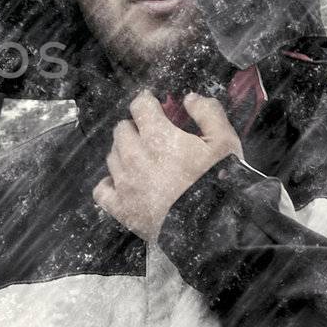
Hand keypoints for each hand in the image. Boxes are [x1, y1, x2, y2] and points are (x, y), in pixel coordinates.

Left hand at [93, 90, 242, 242]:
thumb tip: (190, 98)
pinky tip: (122, 182)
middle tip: (151, 136)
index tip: (153, 105)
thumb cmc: (219, 182)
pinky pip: (102, 190)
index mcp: (157, 136)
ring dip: (124, 152)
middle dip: (135, 128)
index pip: (140, 106)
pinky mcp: (121, 208)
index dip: (147, 102)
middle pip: (122, 129)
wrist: (212, 228)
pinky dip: (109, 183)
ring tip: (142, 159)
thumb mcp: (225, 142)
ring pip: (112, 155)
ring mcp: (125, 183)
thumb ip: (208, 114)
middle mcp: (134, 156)